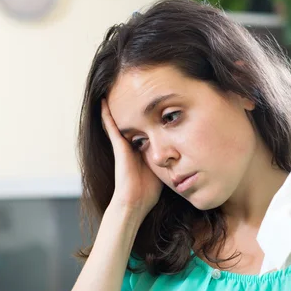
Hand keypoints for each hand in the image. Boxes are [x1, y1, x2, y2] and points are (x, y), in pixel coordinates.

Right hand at [101, 99, 162, 217]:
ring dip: (119, 106)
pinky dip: (107, 114)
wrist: (135, 202)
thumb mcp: (163, 170)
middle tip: (135, 88)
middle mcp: (131, 146)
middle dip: (135, 107)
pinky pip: (111, 126)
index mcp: (142, 150)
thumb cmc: (149, 192)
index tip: (155, 101)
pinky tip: (105, 100)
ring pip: (122, 120)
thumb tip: (185, 154)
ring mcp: (123, 146)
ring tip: (115, 88)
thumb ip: (169, 159)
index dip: (149, 115)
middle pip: (134, 121)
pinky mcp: (118, 147)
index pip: (146, 128)